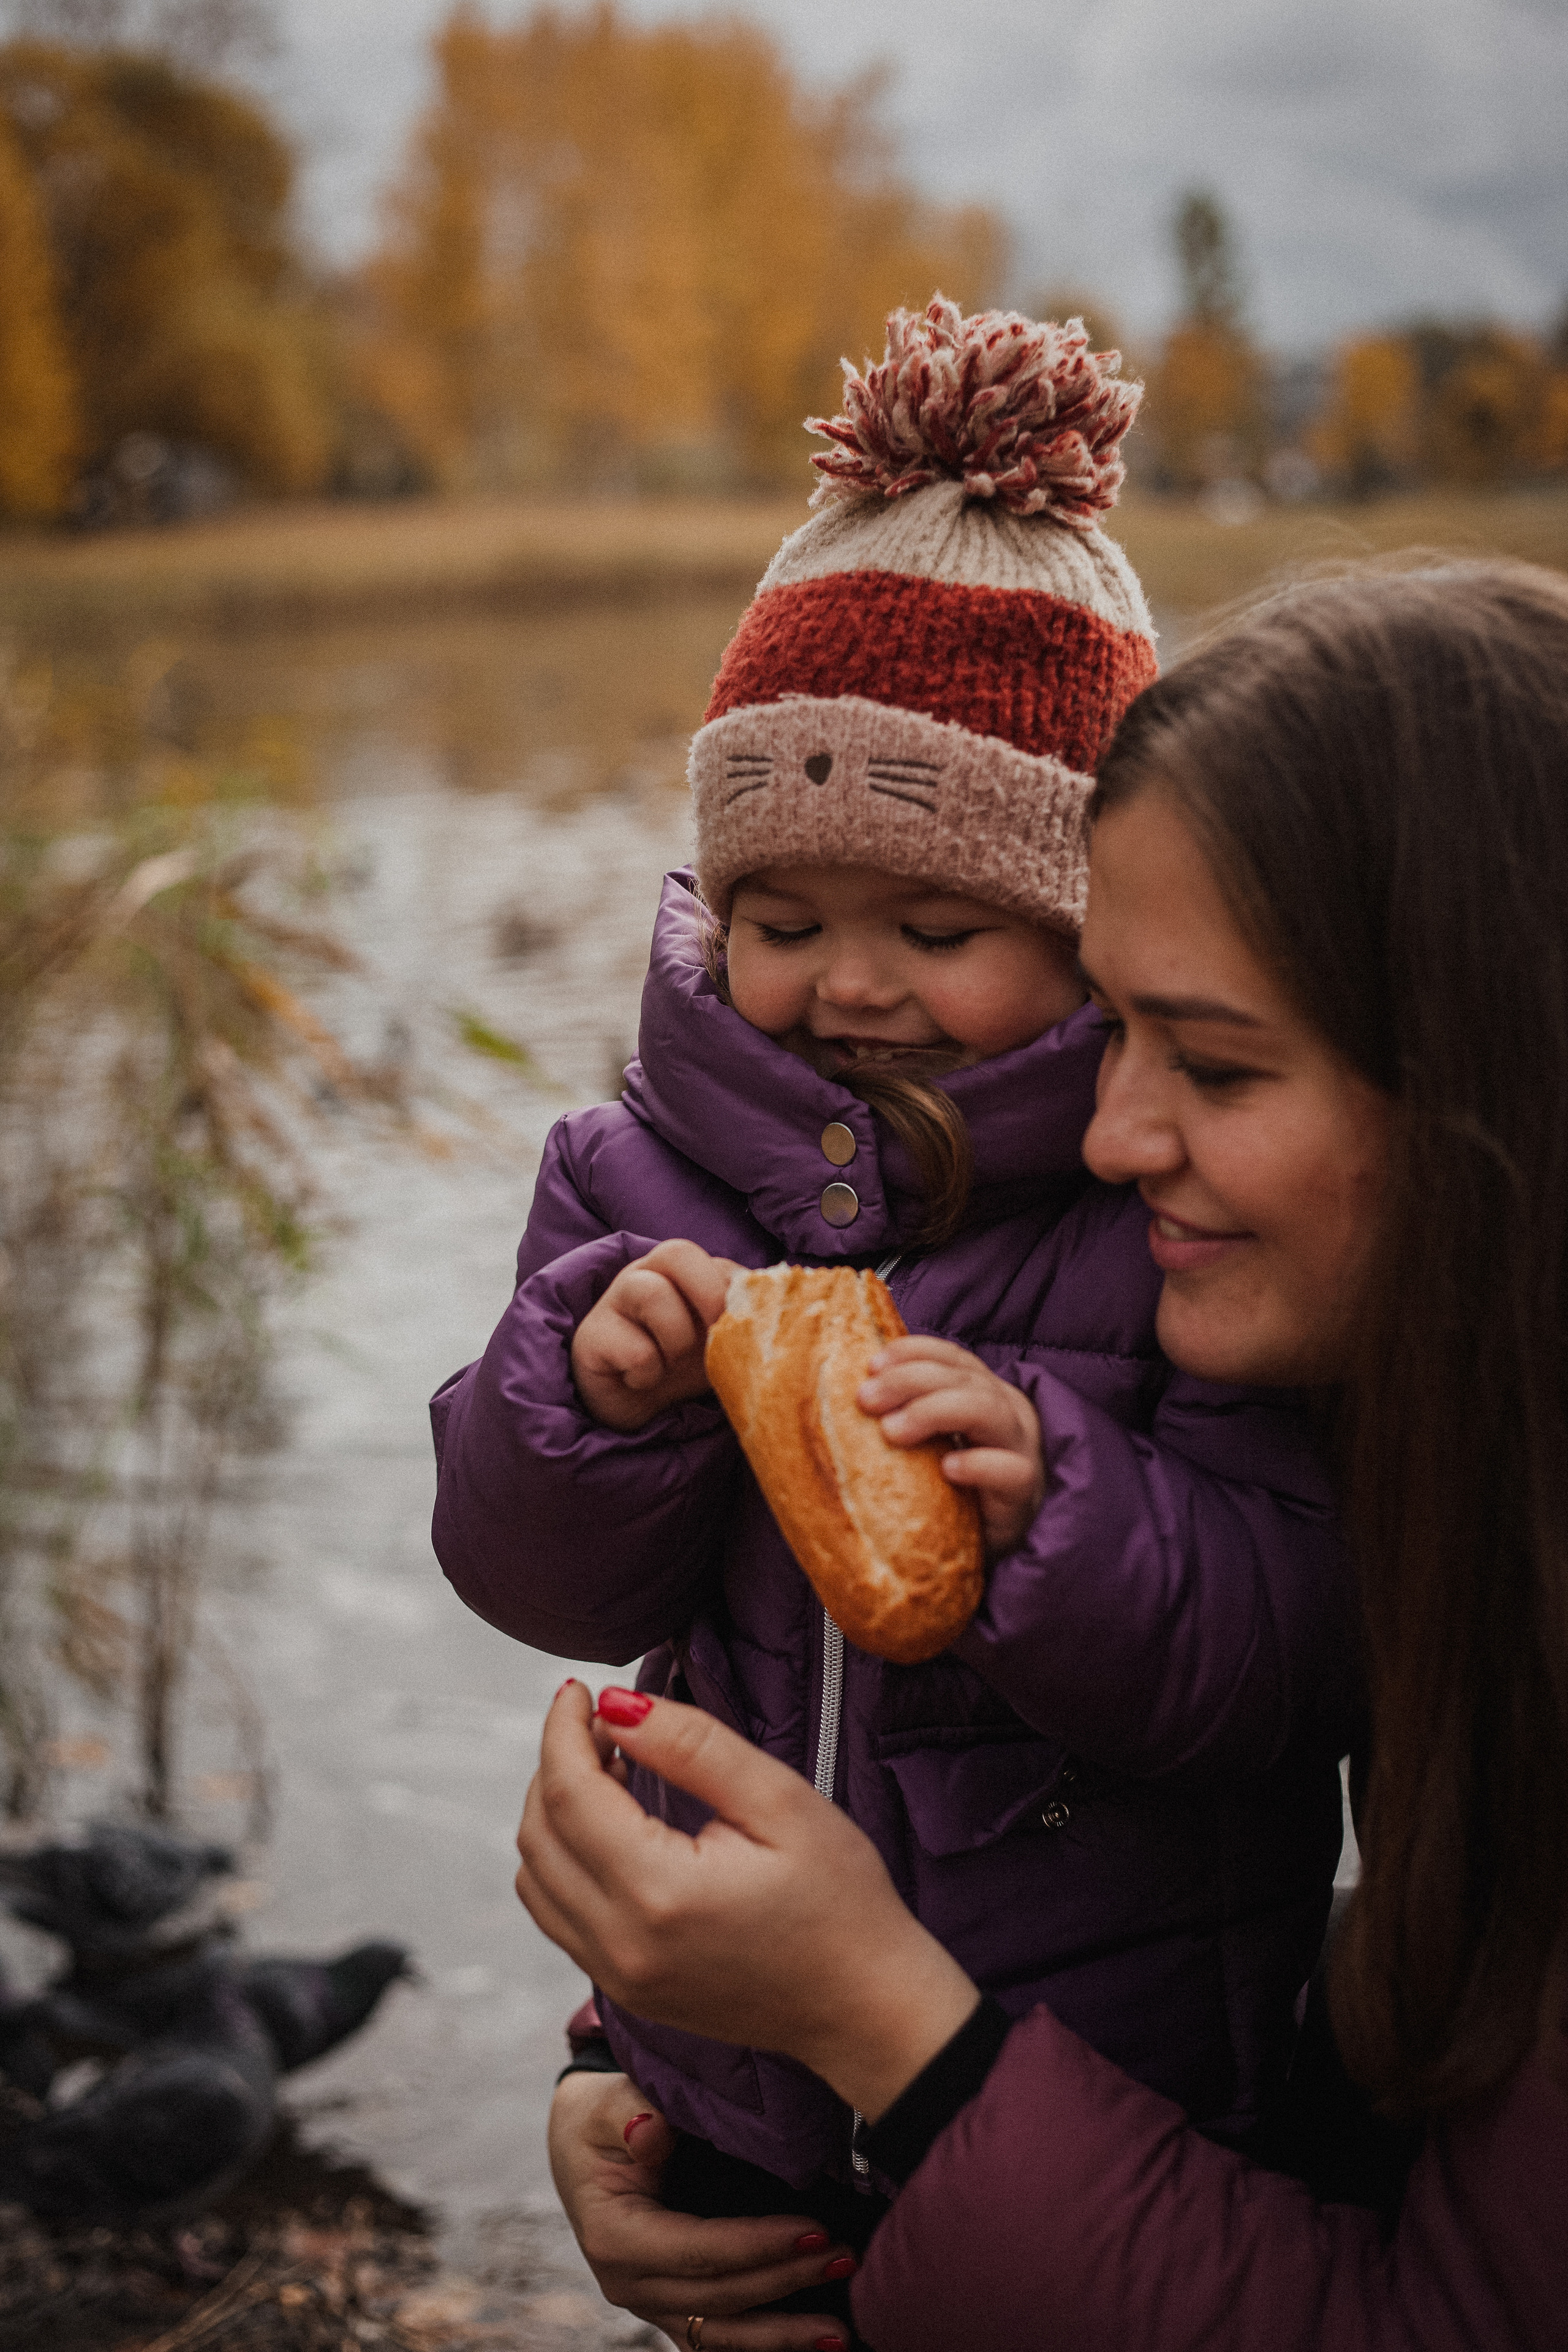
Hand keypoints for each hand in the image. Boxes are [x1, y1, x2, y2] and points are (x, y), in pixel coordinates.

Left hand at [517, 1685, 978, 2122]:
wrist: (866, 2007)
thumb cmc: (840, 1902)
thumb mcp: (780, 1802)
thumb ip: (693, 1747)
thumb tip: (616, 1707)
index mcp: (658, 1894)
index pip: (569, 1795)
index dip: (563, 1731)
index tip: (579, 1690)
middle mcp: (620, 1945)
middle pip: (539, 1835)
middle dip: (557, 1764)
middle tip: (604, 1723)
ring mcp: (617, 1978)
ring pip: (536, 1878)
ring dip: (554, 1812)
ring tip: (611, 1769)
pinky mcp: (624, 1991)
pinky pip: (558, 1915)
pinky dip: (564, 1859)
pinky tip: (613, 1826)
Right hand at [549, 2070, 855, 2350]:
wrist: (584, 2147)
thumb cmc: (600, 2121)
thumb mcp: (605, 2105)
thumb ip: (628, 2113)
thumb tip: (652, 2132)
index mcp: (615, 2237)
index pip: (698, 2249)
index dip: (757, 2246)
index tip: (814, 2229)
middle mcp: (630, 2284)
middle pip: (720, 2294)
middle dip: (787, 2279)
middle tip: (847, 2255)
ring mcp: (650, 2305)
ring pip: (723, 2334)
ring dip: (783, 2334)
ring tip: (840, 2329)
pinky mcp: (669, 2311)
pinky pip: (718, 2339)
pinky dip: (761, 2346)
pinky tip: (807, 2347)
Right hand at [571, 1241, 740, 1431]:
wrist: (634, 1409)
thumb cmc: (682, 1367)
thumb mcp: (720, 1342)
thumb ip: (744, 1320)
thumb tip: (786, 1320)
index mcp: (683, 1273)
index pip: (718, 1262)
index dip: (739, 1296)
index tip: (747, 1334)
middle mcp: (646, 1274)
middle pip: (676, 1250)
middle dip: (708, 1293)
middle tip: (715, 1336)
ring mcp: (613, 1301)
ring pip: (650, 1291)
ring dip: (676, 1339)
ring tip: (671, 1364)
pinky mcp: (591, 1337)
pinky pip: (633, 1348)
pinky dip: (648, 1372)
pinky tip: (643, 1381)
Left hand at [857, 1336, 1044, 1552]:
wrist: (984, 1544)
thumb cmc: (949, 1488)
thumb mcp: (926, 1443)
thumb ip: (903, 1414)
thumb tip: (848, 1395)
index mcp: (983, 1391)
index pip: (953, 1358)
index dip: (913, 1353)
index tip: (872, 1365)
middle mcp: (1007, 1411)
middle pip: (964, 1378)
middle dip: (910, 1380)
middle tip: (866, 1400)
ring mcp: (1019, 1449)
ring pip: (987, 1411)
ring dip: (934, 1411)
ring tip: (891, 1431)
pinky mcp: (1023, 1492)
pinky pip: (1011, 1471)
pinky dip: (978, 1464)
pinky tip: (947, 1468)